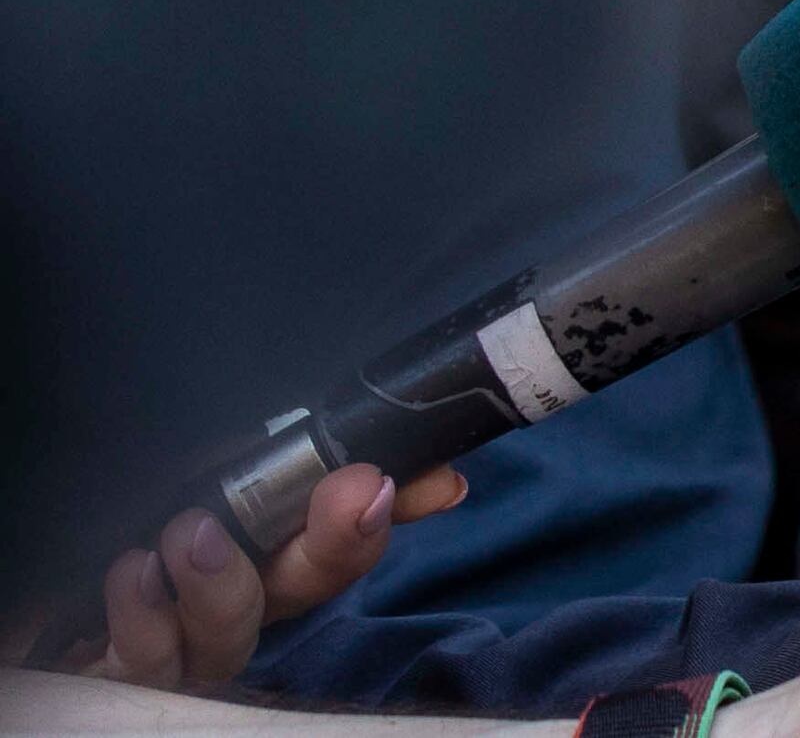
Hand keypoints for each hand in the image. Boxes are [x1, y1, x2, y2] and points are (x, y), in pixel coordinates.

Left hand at [89, 465, 461, 688]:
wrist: (13, 585)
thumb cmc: (94, 524)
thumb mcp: (173, 469)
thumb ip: (250, 456)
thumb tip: (336, 435)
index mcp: (252, 543)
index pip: (347, 528)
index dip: (398, 506)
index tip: (439, 484)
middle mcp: (231, 602)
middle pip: (309, 585)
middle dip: (343, 542)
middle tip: (352, 496)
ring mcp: (181, 651)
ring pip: (233, 638)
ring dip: (222, 585)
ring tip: (189, 536)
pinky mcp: (122, 684)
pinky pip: (151, 665)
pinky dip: (145, 619)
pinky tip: (132, 577)